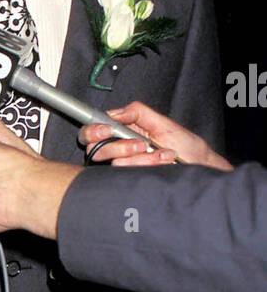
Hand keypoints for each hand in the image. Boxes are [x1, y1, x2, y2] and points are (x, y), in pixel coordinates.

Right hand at [81, 101, 230, 170]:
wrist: (198, 165)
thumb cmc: (184, 144)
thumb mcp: (162, 122)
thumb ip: (138, 112)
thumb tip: (115, 112)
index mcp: (122, 131)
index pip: (93, 131)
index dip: (93, 130)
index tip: (106, 129)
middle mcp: (119, 149)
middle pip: (96, 149)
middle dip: (119, 147)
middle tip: (140, 144)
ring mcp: (126, 166)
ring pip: (117, 162)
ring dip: (143, 156)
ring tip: (163, 153)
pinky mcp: (133, 179)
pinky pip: (131, 172)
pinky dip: (150, 164)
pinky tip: (164, 161)